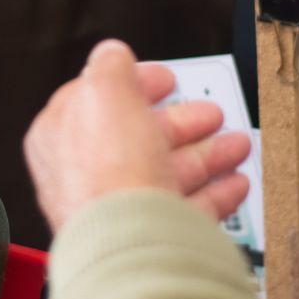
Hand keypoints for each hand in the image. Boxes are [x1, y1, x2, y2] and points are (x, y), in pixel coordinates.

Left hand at [25, 40, 252, 233]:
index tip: (167, 79)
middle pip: (140, 139)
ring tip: (237, 145)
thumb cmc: (107, 172)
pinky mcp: (151, 237)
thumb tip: (112, 54)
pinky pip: (187, 211)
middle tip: (211, 113)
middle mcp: (87, 176)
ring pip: (168, 174)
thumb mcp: (105, 93)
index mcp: (62, 138)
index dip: (136, 84)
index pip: (99, 101)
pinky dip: (215, 195)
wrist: (131, 245)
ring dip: (208, 155)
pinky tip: (235, 184)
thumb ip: (110, 66)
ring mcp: (121, 209)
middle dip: (182, 123)